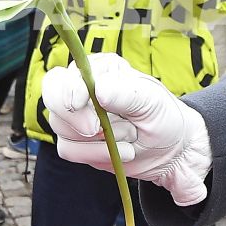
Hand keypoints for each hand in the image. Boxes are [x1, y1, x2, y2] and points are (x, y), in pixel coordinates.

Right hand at [41, 53, 210, 205]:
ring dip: (97, 141)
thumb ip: (126, 93)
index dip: (67, 91)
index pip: (64, 76)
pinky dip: (95, 155)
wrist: (172, 151)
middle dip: (76, 118)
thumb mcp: (153, 102)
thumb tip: (99, 89)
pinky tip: (122, 152)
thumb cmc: (163, 117)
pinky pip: (69, 150)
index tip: (80, 103)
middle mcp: (83, 90)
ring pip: (61, 130)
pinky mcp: (78, 143)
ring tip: (129, 137)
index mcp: (99, 70)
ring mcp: (77, 118)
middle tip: (98, 129)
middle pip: (53, 99)